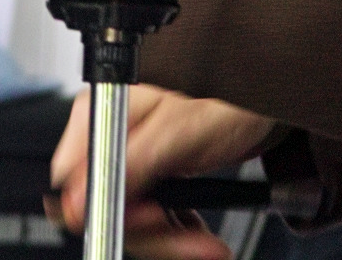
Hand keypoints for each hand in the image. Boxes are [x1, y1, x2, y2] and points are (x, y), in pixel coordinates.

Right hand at [48, 87, 280, 259]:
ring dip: (171, 239)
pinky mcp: (154, 174)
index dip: (107, 207)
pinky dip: (178, 232)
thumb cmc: (229, 96)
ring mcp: (133, 158)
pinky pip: (152, 217)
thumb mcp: (178, 130)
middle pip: (105, 206)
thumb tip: (79, 196)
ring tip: (205, 244)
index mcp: (103, 115)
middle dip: (152, 232)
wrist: (265, 99)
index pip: (76, 179)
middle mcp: (112, 136)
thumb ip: (130, 162)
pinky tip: (200, 236)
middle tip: (190, 242)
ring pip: (130, 219)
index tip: (148, 219)